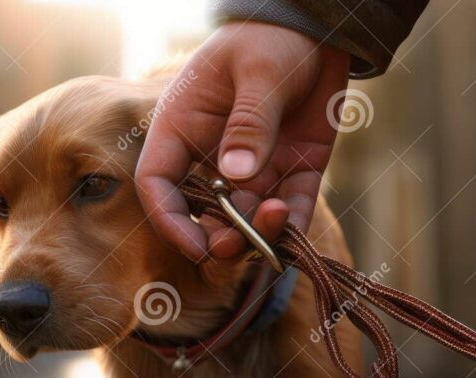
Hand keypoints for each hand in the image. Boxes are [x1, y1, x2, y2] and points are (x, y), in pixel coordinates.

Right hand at [136, 22, 349, 260]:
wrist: (318, 32)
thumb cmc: (271, 39)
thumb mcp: (259, 74)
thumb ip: (249, 124)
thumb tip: (235, 176)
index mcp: (183, 126)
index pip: (158, 183)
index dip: (170, 220)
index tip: (194, 246)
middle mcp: (214, 156)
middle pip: (204, 213)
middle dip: (220, 237)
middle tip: (240, 247)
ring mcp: (256, 167)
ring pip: (249, 216)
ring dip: (259, 232)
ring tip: (276, 222)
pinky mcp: (293, 172)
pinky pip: (292, 207)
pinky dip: (294, 225)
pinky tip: (296, 231)